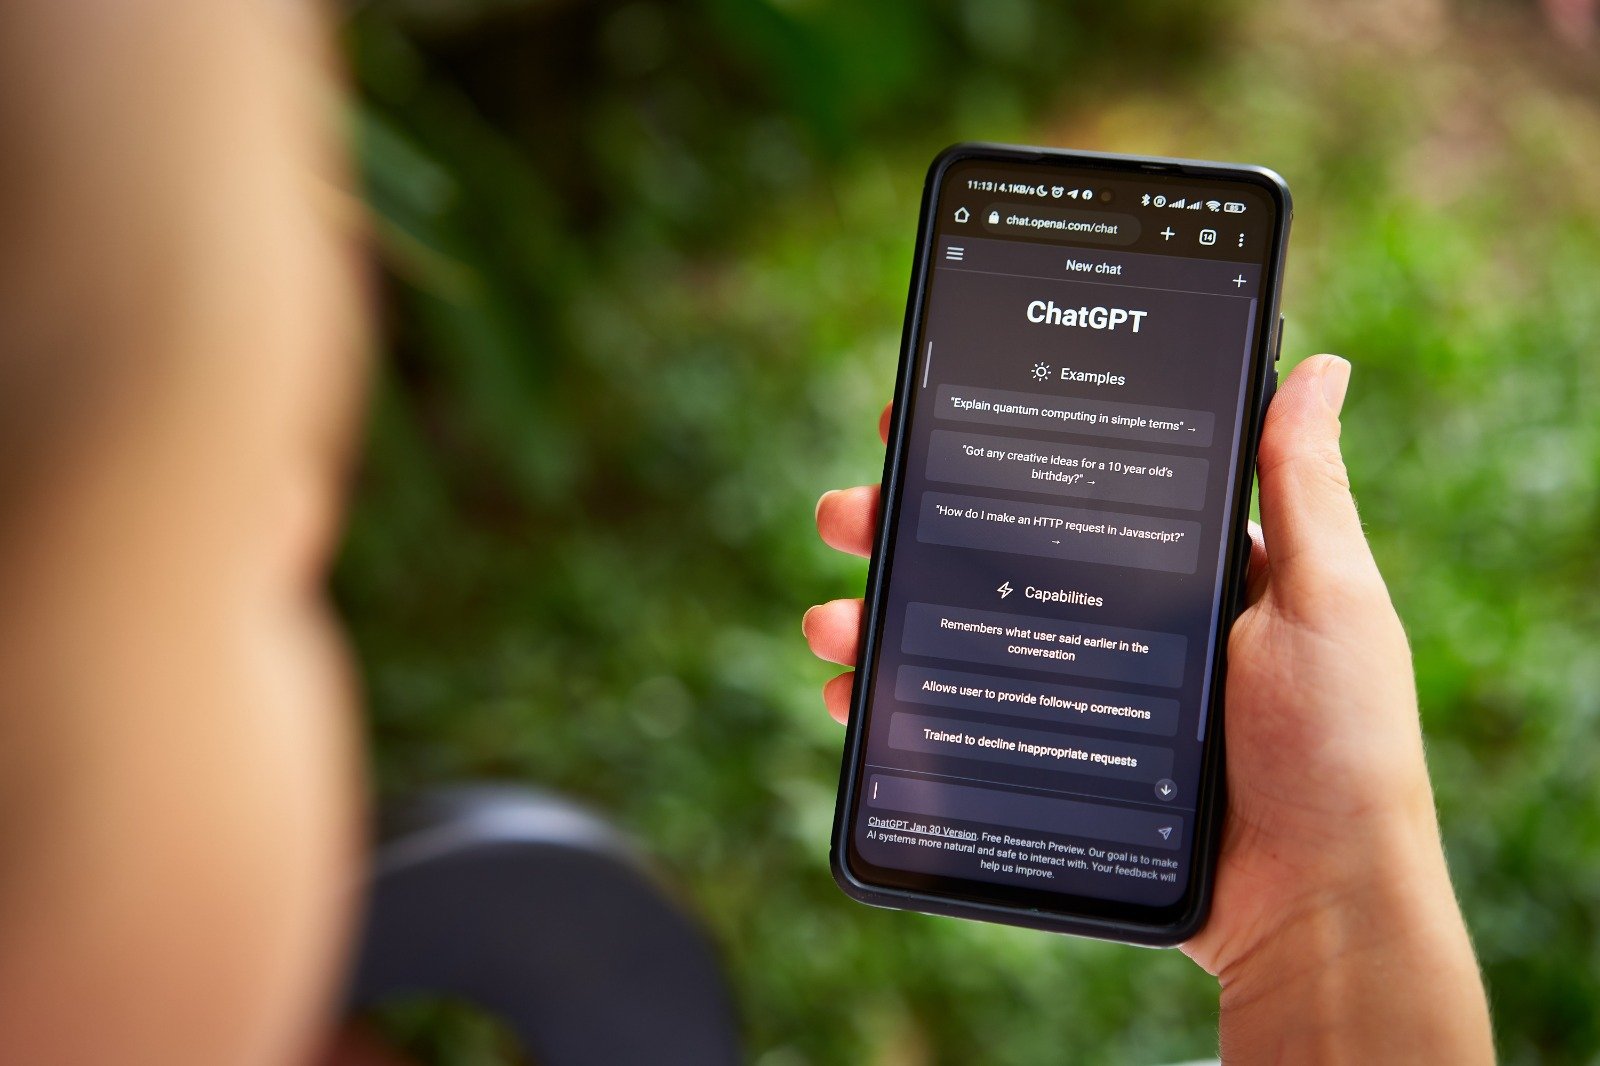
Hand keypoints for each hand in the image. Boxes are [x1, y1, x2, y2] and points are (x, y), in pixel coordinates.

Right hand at [804, 357, 1491, 1061]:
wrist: (1312, 908)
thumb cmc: (1338, 749)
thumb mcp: (1326, 599)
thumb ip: (1301, 487)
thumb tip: (1319, 365)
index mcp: (1181, 572)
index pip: (1069, 489)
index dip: (992, 453)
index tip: (926, 419)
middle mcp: (1118, 624)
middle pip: (990, 558)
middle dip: (903, 528)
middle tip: (846, 511)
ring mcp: (1076, 695)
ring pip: (954, 638)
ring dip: (877, 618)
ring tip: (831, 620)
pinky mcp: (1049, 764)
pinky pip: (953, 724)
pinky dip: (893, 707)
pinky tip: (850, 696)